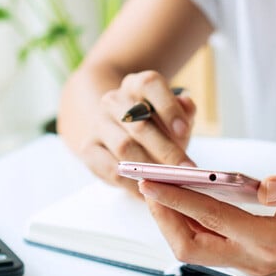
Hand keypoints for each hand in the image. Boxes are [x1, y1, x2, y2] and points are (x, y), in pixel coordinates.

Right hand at [61, 70, 196, 195]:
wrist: (120, 134)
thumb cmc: (156, 126)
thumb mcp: (174, 117)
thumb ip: (184, 111)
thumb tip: (187, 103)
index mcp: (137, 85)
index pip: (149, 85)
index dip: (168, 107)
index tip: (184, 130)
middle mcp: (114, 100)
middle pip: (139, 123)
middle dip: (166, 150)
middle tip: (185, 169)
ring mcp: (98, 123)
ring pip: (123, 147)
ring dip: (148, 168)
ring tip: (168, 182)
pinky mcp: (88, 148)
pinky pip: (110, 169)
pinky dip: (131, 183)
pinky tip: (147, 190)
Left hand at [138, 167, 275, 275]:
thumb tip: (262, 188)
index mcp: (272, 240)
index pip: (212, 218)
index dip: (177, 198)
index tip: (150, 182)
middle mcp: (257, 257)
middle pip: (191, 247)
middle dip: (165, 218)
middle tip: (148, 186)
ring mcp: (253, 259)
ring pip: (197, 248)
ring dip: (174, 222)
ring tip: (159, 191)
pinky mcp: (252, 254)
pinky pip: (209, 243)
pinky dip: (189, 223)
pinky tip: (184, 200)